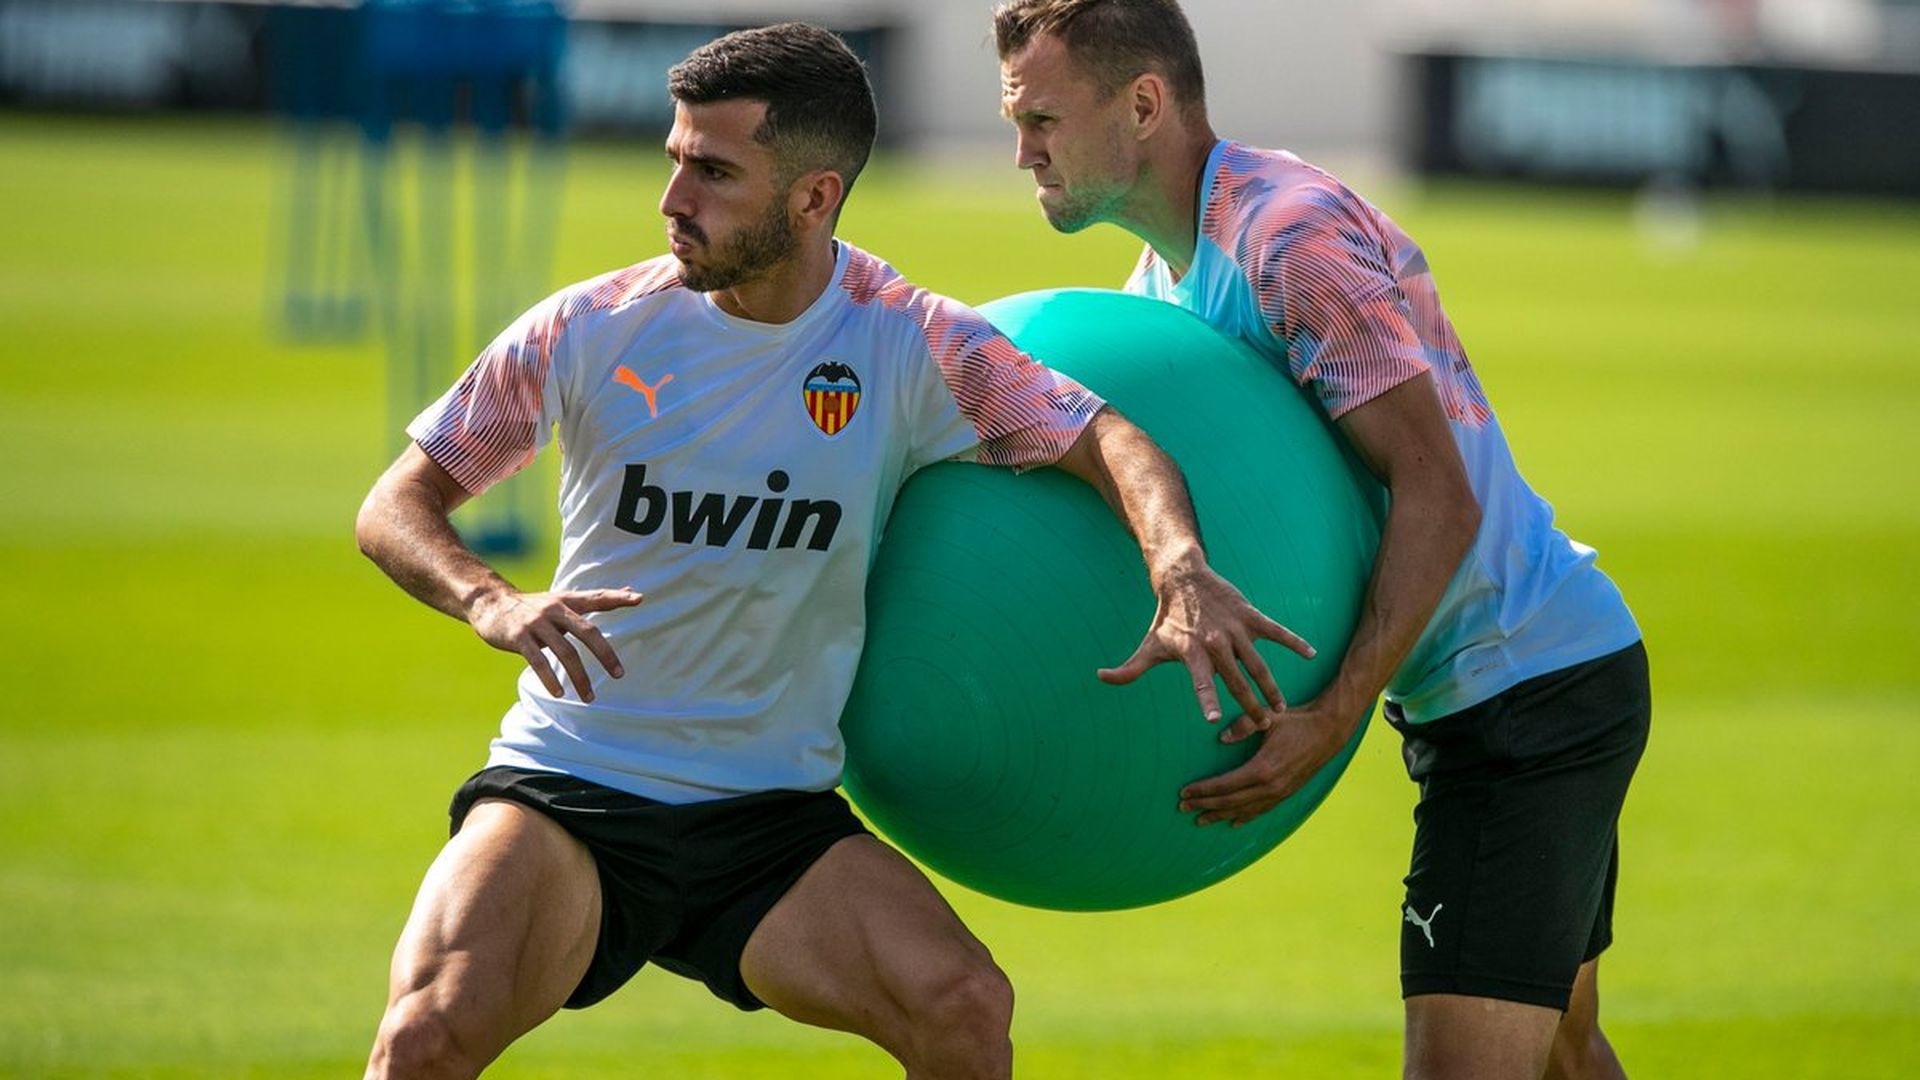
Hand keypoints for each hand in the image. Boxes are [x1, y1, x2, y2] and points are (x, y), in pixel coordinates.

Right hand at [467, 586, 644, 702]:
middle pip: (586, 631)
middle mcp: (554, 610)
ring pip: (565, 652)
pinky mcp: (518, 637)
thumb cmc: (532, 606)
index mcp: (566, 600)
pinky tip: (559, 693)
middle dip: (605, 654)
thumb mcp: (562, 598)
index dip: (617, 597)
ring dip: (579, 677)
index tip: (639, 599)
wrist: (488, 602)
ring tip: (589, 696)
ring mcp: (536, 623)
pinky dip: (550, 678)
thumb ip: (594, 600)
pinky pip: (538, 661)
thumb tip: (632, 592)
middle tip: (619, 674)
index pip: (596, 597)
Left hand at [1098, 560, 1313, 722]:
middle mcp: (1215, 642)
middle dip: (1249, 703)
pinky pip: (1276, 630)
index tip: (1215, 720)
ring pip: (1258, 662)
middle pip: (1235, 679)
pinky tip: (1311, 654)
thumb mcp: (1149, 645)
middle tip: (1262, 725)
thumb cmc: (1167, 619)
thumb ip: (1129, 669)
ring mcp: (1235, 629)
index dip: (1207, 699)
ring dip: (1271, 685)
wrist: (1184, 578)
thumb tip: (1100, 678)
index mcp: (1192, 653)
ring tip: (1280, 707)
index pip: (1200, 681)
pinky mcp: (1251, 616)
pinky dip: (1293, 640)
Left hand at [1178, 697, 1359, 825]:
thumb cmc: (1297, 720)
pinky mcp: (1287, 793)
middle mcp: (1271, 786)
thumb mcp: (1268, 717)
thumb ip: (1243, 725)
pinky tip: (1233, 822)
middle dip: (1204, 805)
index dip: (1203, 790)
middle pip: (1230, 802)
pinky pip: (1261, 810)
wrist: (1329, 731)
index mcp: (1263, 769)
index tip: (1183, 792)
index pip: (1225, 785)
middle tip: (1182, 808)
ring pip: (1244, 810)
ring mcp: (1280, 793)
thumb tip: (1221, 738)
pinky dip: (1245, 817)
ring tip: (1200, 820)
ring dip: (1220, 816)